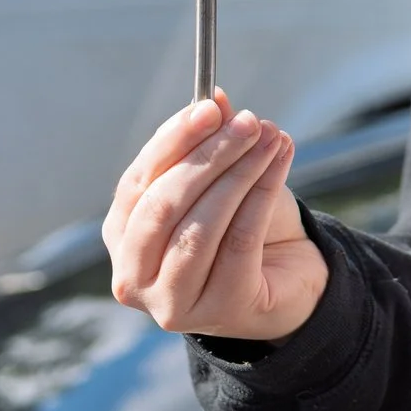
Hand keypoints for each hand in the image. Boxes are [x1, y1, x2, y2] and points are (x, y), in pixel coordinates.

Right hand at [103, 86, 327, 341]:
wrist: (288, 276)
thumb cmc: (243, 223)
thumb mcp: (222, 178)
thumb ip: (211, 143)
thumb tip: (215, 99)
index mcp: (122, 234)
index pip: (138, 181)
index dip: (173, 141)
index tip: (210, 107)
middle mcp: (133, 276)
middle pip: (164, 205)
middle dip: (209, 157)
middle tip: (249, 122)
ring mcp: (171, 301)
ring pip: (199, 227)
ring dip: (239, 173)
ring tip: (271, 137)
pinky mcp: (219, 310)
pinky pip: (239, 242)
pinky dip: (261, 195)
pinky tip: (280, 162)